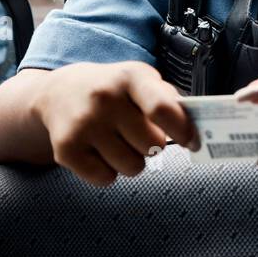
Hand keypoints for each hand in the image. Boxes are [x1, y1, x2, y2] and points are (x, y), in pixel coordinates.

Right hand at [32, 61, 198, 186]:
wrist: (59, 92)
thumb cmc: (114, 90)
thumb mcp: (141, 80)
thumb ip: (170, 101)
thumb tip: (197, 131)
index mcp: (130, 77)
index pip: (162, 108)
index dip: (183, 130)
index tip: (192, 141)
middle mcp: (105, 98)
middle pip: (152, 145)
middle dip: (154, 145)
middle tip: (140, 133)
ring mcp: (83, 125)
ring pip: (132, 167)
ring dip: (132, 160)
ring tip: (119, 141)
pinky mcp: (66, 150)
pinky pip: (106, 179)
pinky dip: (109, 171)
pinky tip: (100, 151)